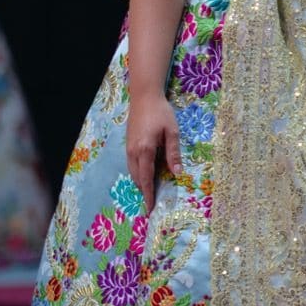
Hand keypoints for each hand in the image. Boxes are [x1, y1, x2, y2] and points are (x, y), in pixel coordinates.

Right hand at [126, 92, 182, 214]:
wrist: (144, 97)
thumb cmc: (161, 112)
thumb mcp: (171, 132)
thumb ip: (173, 153)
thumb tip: (177, 173)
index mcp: (145, 150)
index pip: (147, 179)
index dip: (149, 195)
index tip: (150, 208)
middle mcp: (134, 152)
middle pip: (138, 178)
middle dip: (144, 192)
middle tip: (152, 204)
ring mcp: (129, 148)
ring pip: (133, 173)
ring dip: (141, 184)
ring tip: (150, 193)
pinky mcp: (128, 144)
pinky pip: (131, 165)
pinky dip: (138, 174)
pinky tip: (146, 175)